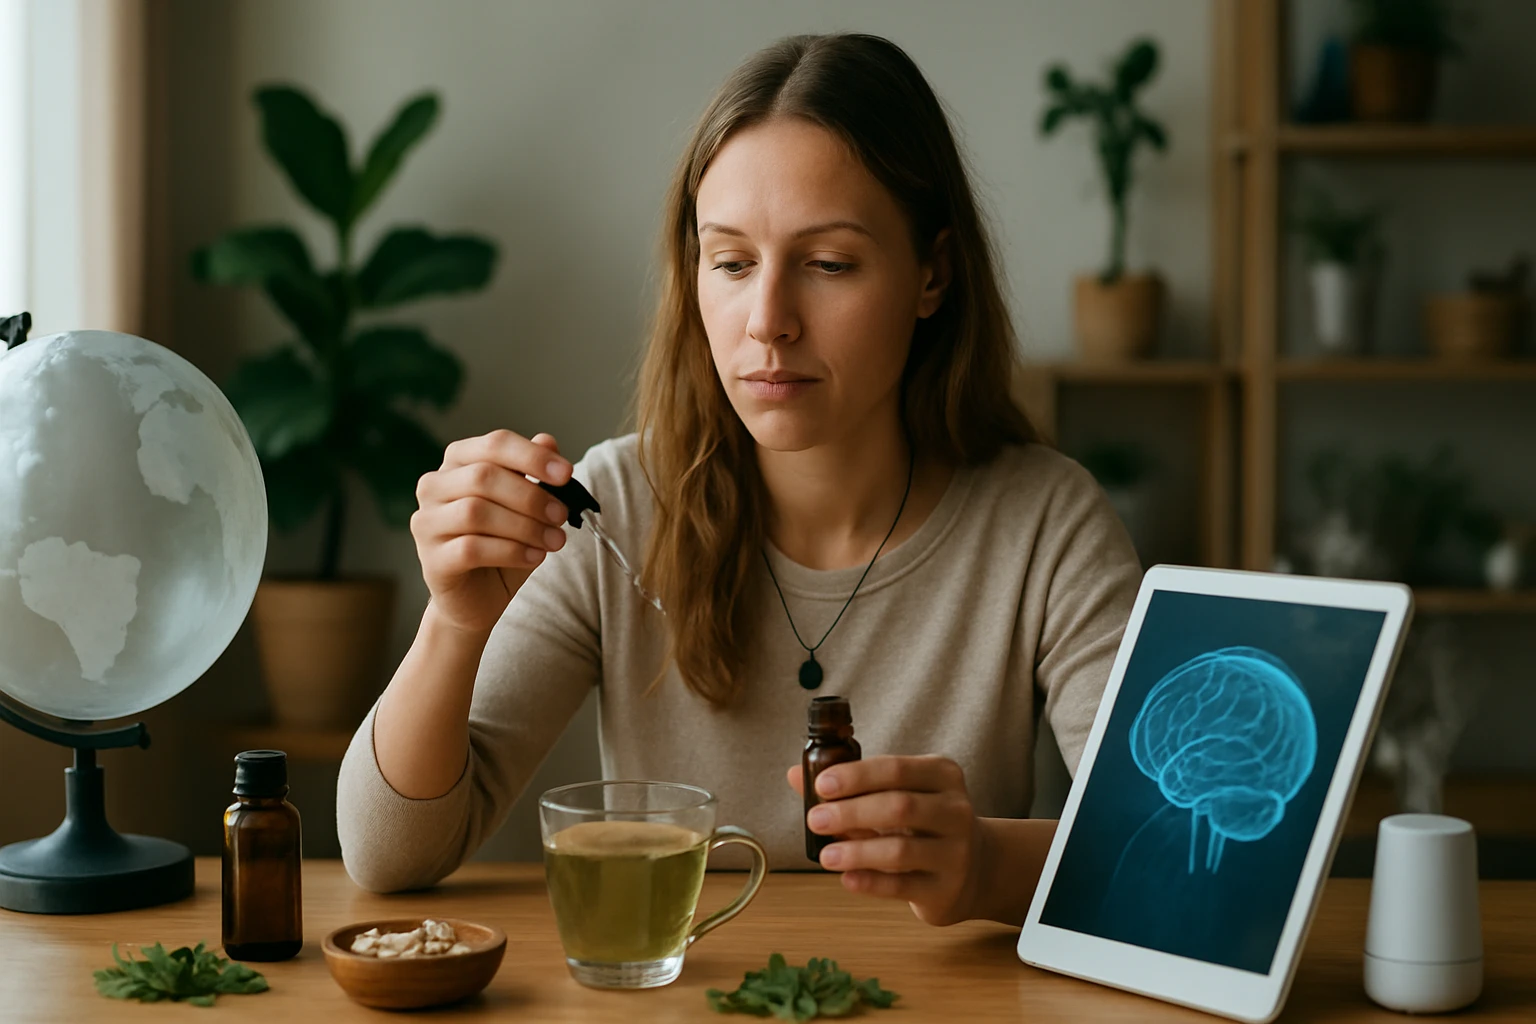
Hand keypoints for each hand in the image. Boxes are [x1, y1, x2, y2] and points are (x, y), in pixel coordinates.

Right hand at [411, 430, 573, 634]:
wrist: (480, 598)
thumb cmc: (503, 544)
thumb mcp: (526, 506)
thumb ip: (533, 473)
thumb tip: (547, 441)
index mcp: (458, 462)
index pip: (494, 443)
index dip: (532, 456)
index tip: (566, 473)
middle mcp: (434, 487)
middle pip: (484, 477)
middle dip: (531, 496)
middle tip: (561, 515)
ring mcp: (427, 523)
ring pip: (476, 512)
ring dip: (524, 526)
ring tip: (554, 540)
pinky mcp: (431, 559)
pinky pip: (470, 548)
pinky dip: (510, 551)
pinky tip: (534, 557)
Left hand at [786, 756, 986, 925]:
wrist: (977, 868)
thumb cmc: (924, 824)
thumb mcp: (897, 795)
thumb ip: (851, 786)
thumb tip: (795, 775)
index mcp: (942, 775)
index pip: (896, 769)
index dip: (856, 775)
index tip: (822, 784)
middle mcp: (955, 811)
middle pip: (899, 806)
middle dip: (851, 812)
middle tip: (815, 820)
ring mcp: (956, 853)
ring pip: (900, 850)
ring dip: (856, 851)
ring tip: (825, 855)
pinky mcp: (947, 890)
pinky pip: (902, 886)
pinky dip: (870, 882)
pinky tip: (846, 878)